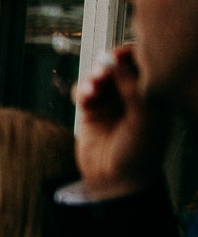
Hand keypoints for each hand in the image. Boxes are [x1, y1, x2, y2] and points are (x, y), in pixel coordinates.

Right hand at [76, 46, 170, 199]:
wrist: (114, 182)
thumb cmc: (139, 155)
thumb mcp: (144, 120)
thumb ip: (134, 89)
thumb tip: (120, 62)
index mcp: (154, 95)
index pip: (145, 65)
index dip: (132, 56)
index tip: (120, 55)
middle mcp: (132, 97)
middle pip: (119, 67)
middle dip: (109, 65)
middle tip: (103, 70)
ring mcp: (111, 103)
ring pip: (99, 78)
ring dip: (93, 78)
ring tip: (92, 87)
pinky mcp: (91, 112)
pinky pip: (83, 92)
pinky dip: (82, 90)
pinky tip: (84, 98)